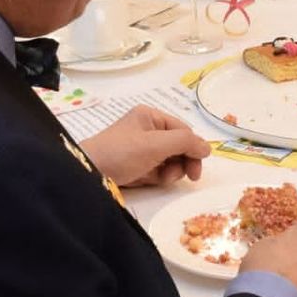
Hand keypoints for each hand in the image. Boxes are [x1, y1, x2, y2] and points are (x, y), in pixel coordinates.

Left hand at [83, 105, 209, 187]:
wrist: (88, 174)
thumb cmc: (121, 153)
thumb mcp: (155, 144)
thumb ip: (185, 143)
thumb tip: (208, 147)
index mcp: (150, 116)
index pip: (183, 131)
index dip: (193, 148)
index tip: (197, 169)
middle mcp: (147, 130)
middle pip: (178, 146)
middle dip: (182, 161)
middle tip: (188, 177)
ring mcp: (141, 149)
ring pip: (169, 161)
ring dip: (170, 171)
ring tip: (161, 178)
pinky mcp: (135, 166)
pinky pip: (156, 171)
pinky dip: (157, 177)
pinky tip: (149, 180)